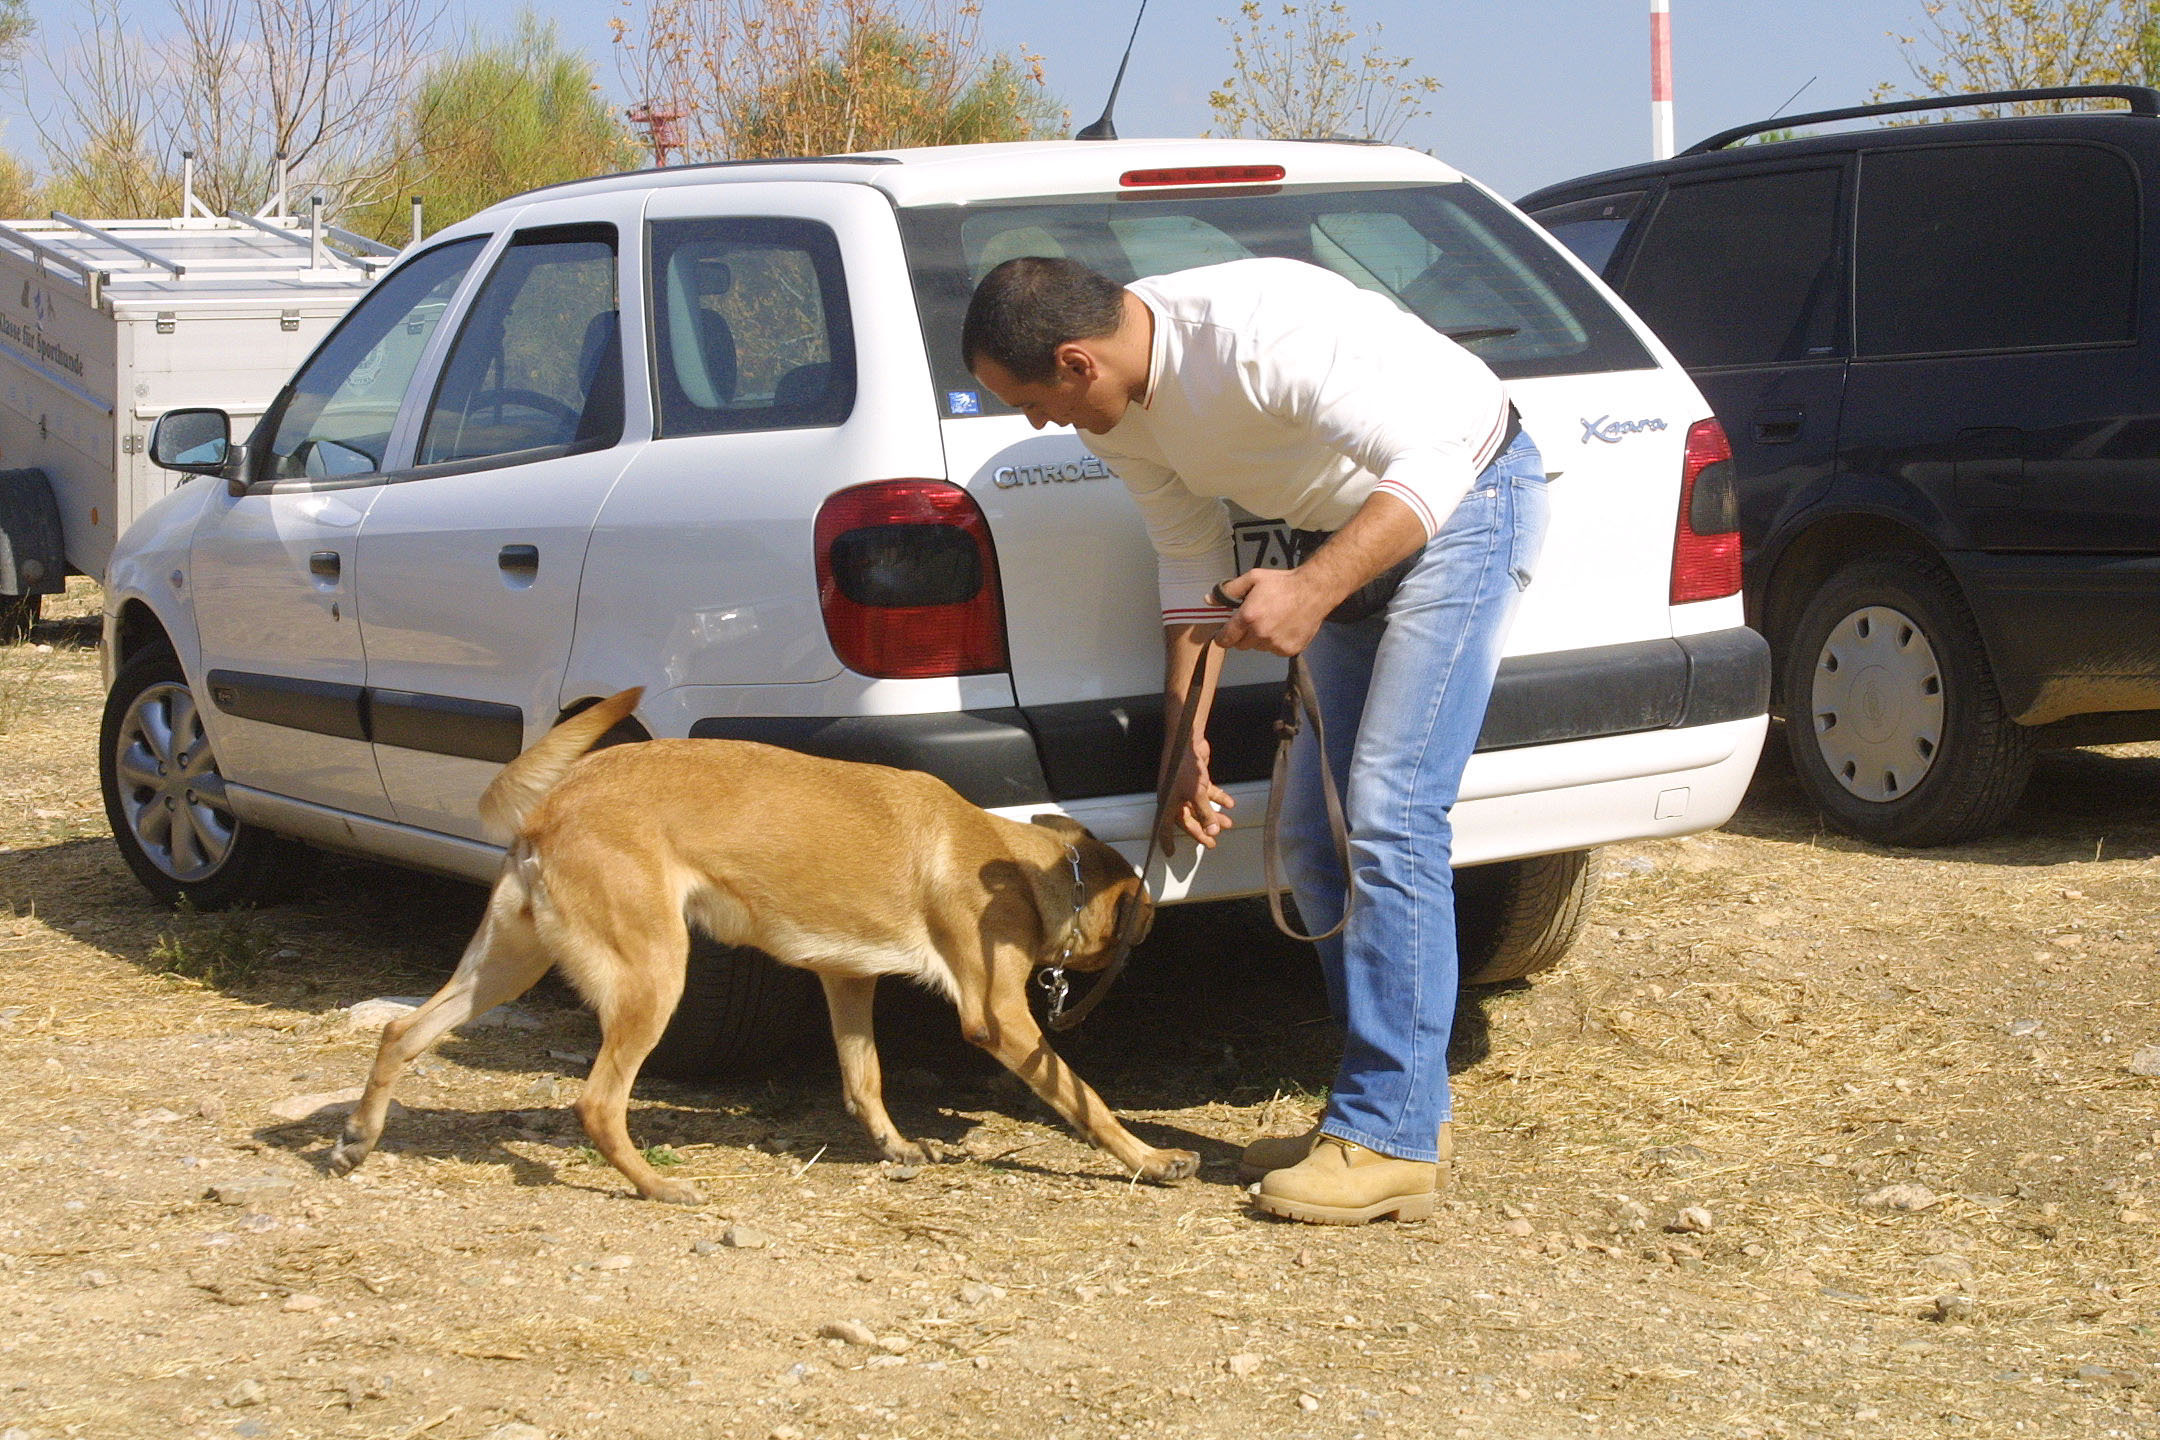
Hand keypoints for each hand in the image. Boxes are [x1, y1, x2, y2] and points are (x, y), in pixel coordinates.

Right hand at [1159, 734, 1235, 854]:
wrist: (1186, 740)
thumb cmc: (1184, 766)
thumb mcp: (1196, 794)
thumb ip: (1206, 813)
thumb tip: (1213, 831)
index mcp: (1169, 804)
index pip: (1166, 828)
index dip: (1167, 842)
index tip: (1171, 854)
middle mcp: (1174, 798)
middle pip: (1188, 820)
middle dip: (1202, 831)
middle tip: (1212, 843)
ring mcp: (1184, 788)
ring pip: (1199, 807)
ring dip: (1213, 815)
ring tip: (1228, 824)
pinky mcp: (1195, 779)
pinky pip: (1206, 794)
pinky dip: (1217, 798)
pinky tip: (1229, 803)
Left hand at [1217, 567, 1331, 657]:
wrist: (1313, 590)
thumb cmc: (1283, 583)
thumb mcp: (1253, 579)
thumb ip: (1229, 590)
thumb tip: (1209, 600)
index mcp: (1248, 617)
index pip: (1225, 639)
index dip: (1223, 637)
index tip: (1225, 633)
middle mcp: (1260, 634)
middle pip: (1241, 645)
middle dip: (1243, 635)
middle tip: (1254, 620)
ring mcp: (1275, 644)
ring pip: (1258, 647)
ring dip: (1260, 638)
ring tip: (1272, 621)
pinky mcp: (1288, 650)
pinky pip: (1274, 650)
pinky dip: (1276, 642)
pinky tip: (1283, 627)